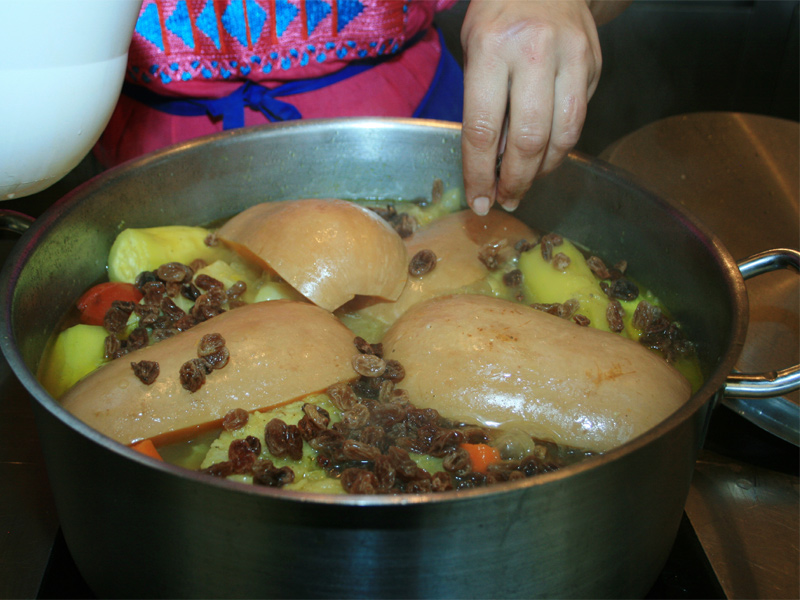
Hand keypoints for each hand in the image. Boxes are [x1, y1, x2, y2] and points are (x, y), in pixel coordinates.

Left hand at [460, 0, 603, 214]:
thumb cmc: (500, 16)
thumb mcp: (475, 50)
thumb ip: (483, 104)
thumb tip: (494, 163)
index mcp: (492, 48)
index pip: (483, 128)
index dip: (480, 174)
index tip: (479, 201)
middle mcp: (535, 52)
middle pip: (528, 139)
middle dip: (516, 180)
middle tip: (506, 199)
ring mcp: (572, 57)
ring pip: (563, 136)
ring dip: (543, 170)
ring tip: (526, 183)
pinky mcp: (595, 65)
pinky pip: (578, 119)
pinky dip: (561, 146)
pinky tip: (545, 155)